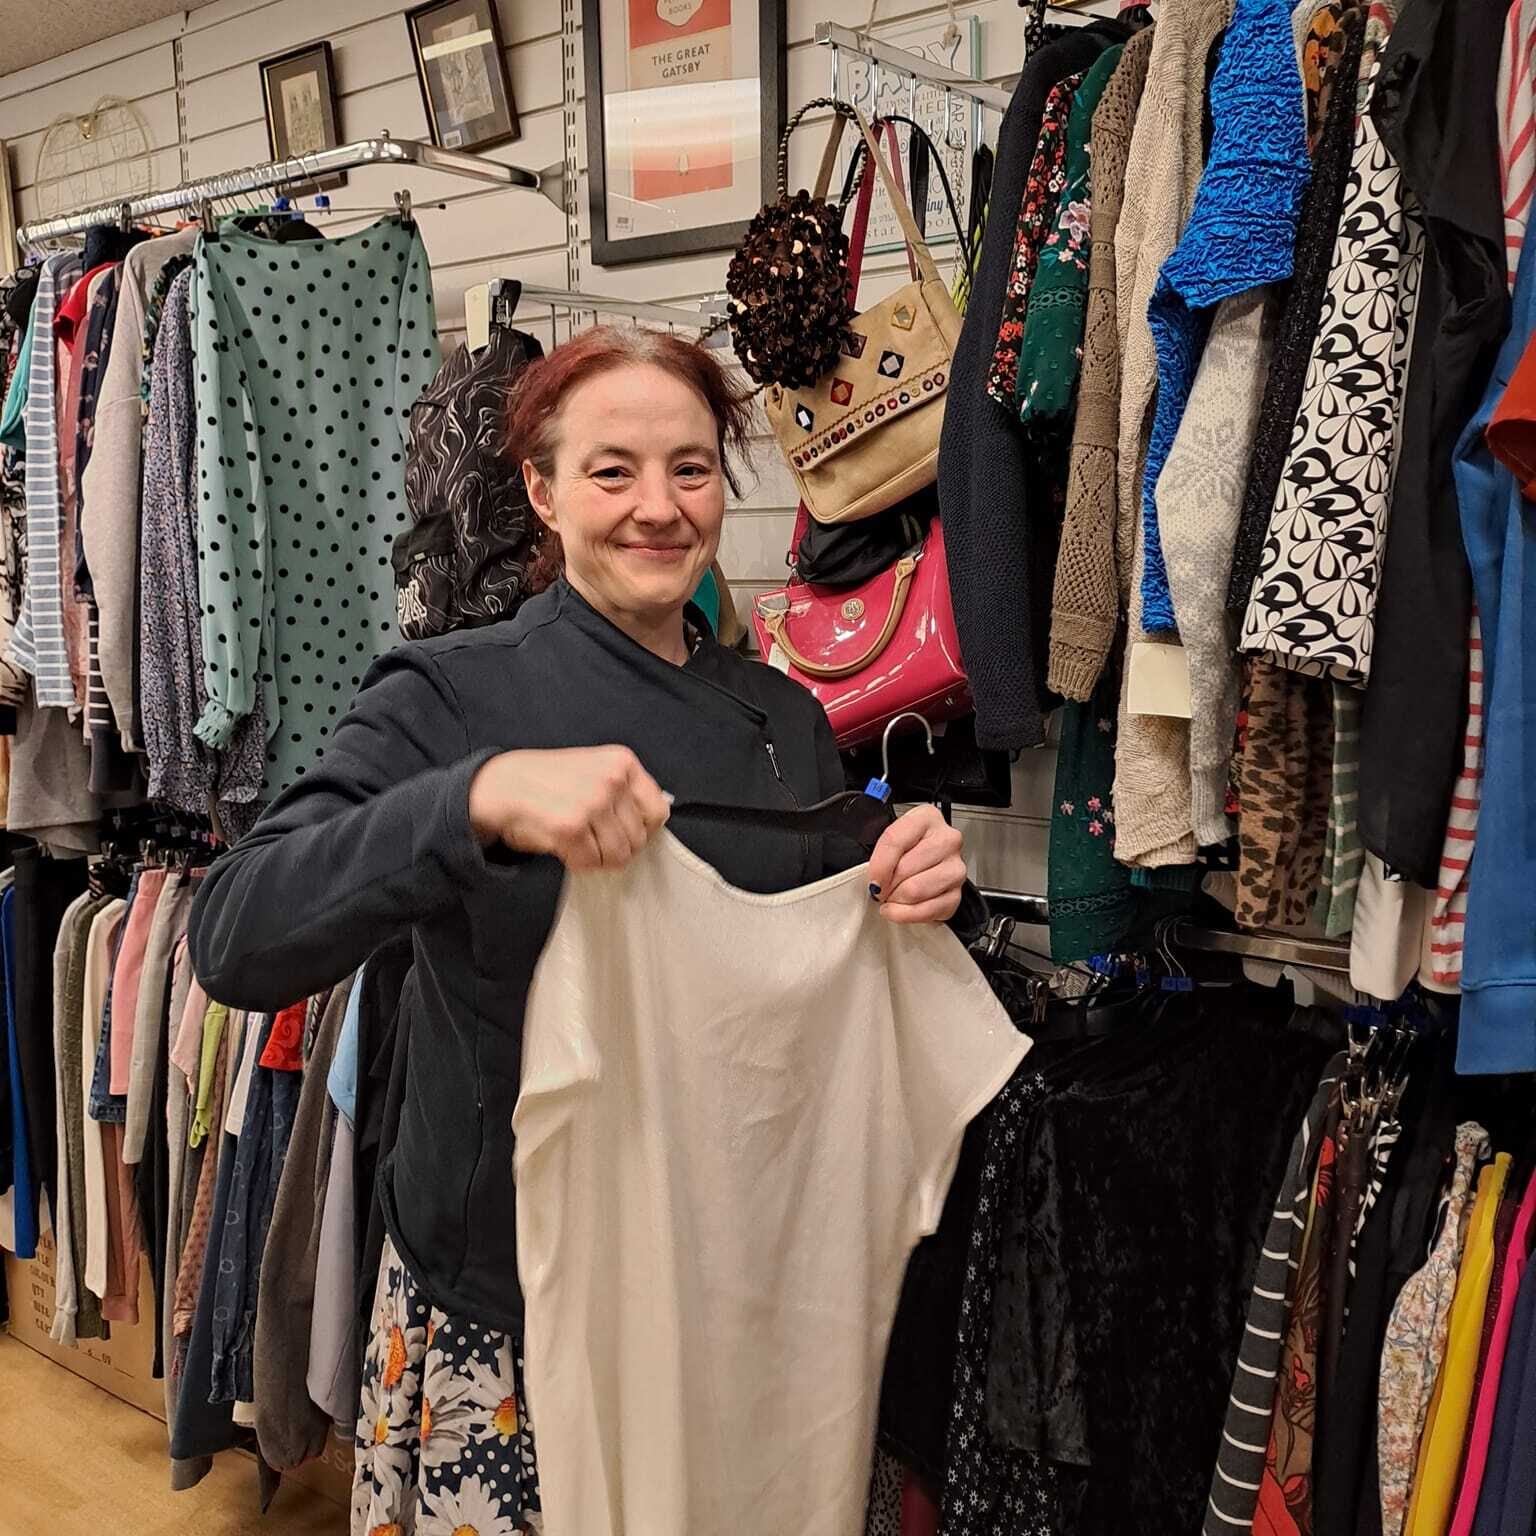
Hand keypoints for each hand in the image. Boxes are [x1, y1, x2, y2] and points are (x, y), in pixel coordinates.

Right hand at [467, 747, 670, 871]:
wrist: (500, 785)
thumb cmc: (548, 782)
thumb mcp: (595, 770)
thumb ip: (624, 790)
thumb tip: (651, 826)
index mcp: (622, 762)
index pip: (658, 811)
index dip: (642, 829)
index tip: (621, 831)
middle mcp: (612, 779)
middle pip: (639, 838)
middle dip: (616, 846)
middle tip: (591, 839)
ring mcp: (592, 802)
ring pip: (618, 855)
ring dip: (597, 857)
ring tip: (578, 842)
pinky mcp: (571, 827)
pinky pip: (591, 863)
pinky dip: (578, 862)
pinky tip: (564, 846)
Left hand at [867, 804, 965, 924]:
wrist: (920, 866)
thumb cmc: (903, 851)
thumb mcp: (886, 839)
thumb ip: (879, 854)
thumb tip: (875, 882)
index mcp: (927, 818)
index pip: (895, 840)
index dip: (879, 866)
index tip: (872, 880)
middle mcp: (947, 840)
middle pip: (905, 869)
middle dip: (888, 885)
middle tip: (882, 888)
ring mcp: (956, 867)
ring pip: (916, 891)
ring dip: (897, 900)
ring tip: (893, 896)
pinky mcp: (957, 894)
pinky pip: (927, 910)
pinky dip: (908, 915)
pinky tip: (902, 909)